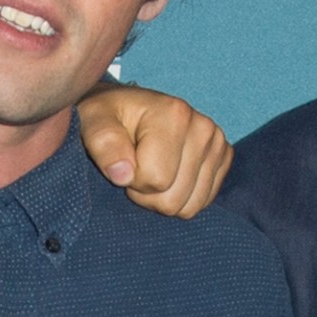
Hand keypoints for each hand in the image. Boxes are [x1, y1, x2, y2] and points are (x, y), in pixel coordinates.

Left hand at [79, 81, 230, 218]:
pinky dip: (181, 197)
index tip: (123, 159)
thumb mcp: (93, 122)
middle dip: (147, 194)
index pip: (156, 179)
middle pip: (174, 199)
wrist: (126, 109)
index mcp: (175, 114)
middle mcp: (204, 127)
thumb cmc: (107, 117)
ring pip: (190, 206)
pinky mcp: (223, 158)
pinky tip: (168, 174)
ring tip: (151, 171)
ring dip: (163, 198)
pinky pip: (202, 202)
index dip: (131, 179)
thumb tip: (123, 175)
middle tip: (135, 168)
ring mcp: (217, 144)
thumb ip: (104, 143)